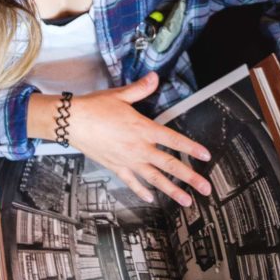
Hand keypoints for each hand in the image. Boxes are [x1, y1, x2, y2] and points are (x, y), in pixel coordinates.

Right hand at [28, 72, 211, 205]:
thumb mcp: (120, 95)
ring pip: (154, 179)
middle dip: (189, 177)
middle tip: (205, 189)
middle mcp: (139, 148)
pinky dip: (141, 191)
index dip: (191, 148)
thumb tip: (154, 77)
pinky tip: (150, 199)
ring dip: (172, 190)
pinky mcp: (115, 167)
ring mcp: (128, 160)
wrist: (73, 122)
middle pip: (169, 164)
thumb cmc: (95, 107)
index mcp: (143, 129)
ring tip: (186, 201)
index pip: (173, 139)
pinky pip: (131, 182)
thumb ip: (141, 88)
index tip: (206, 156)